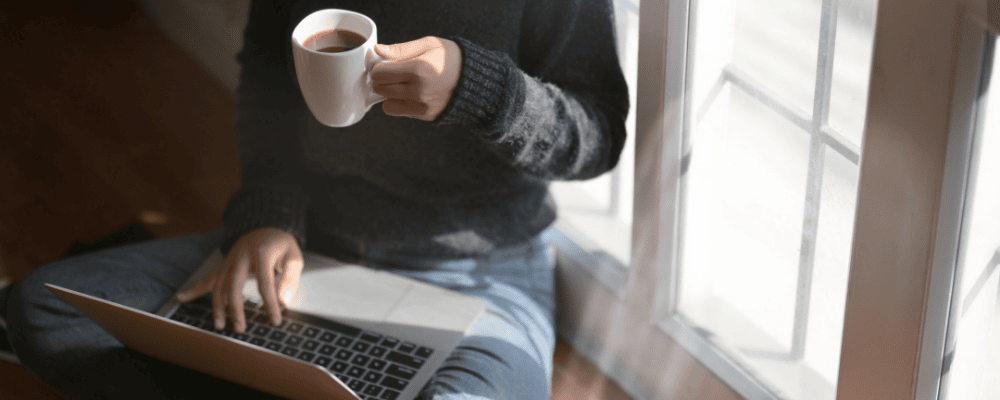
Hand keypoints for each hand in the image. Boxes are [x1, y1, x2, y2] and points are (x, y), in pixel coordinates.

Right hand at [175, 227, 302, 333]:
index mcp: (262, 252)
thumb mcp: (294, 257)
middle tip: (240, 329)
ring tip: (220, 326)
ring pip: (219, 286)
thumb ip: (290, 278)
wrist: (266, 227)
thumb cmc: (281, 245)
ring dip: (218, 307)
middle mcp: (241, 256)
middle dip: (236, 309)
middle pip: (234, 285)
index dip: (270, 303)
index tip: (275, 321)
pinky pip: (208, 279)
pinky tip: (181, 298)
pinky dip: (194, 289)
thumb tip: (283, 302)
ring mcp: (229, 261)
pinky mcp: (224, 266)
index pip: (265, 282)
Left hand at [372, 36, 462, 120]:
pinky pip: (398, 111)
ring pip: (386, 103)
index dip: (378, 67)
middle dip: (381, 79)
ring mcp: (421, 105)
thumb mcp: (429, 45)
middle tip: (392, 73)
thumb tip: (376, 50)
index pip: (380, 72)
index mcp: (418, 69)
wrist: (476, 81)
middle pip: (380, 88)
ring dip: (389, 93)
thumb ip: (401, 49)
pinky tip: (412, 94)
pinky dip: (400, 103)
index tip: (384, 64)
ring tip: (403, 84)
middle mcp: (418, 90)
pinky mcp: (425, 115)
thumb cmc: (451, 58)